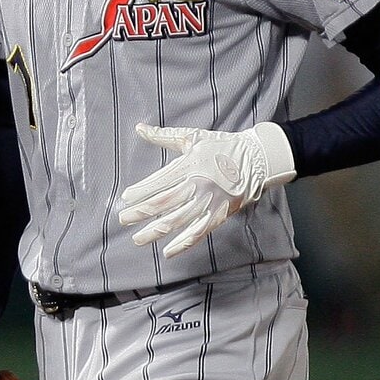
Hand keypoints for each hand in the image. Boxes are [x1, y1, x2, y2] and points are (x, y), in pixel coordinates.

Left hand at [118, 122, 295, 257]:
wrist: (256, 159)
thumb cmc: (220, 146)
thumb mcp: (191, 138)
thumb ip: (163, 136)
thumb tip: (139, 127)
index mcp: (190, 165)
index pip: (160, 181)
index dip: (141, 191)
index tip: (125, 198)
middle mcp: (198, 184)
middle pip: (164, 203)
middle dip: (141, 212)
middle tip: (122, 219)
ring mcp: (209, 201)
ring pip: (178, 220)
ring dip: (156, 231)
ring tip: (138, 239)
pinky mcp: (220, 214)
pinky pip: (199, 232)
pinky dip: (183, 244)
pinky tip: (168, 251)